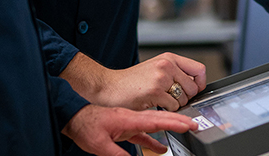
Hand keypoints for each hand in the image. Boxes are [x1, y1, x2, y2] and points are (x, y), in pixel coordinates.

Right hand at [61, 52, 205, 110]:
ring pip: (184, 99)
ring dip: (174, 105)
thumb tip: (196, 86)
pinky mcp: (155, 91)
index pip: (200, 70)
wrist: (108, 87)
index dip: (199, 84)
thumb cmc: (130, 82)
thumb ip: (175, 73)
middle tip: (169, 98)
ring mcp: (161, 77)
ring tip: (159, 100)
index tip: (192, 90)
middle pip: (194, 88)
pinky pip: (173, 107)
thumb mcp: (155, 69)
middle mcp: (167, 65)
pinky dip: (165, 110)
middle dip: (184, 98)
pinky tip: (154, 104)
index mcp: (169, 58)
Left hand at [62, 104, 197, 155]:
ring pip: (154, 125)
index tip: (189, 124)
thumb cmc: (84, 125)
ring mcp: (129, 122)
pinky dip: (153, 141)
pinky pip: (143, 135)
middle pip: (160, 118)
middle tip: (195, 124)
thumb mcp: (100, 145)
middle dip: (179, 121)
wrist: (73, 116)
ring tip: (184, 132)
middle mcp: (132, 118)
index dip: (174, 122)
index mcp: (128, 119)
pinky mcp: (124, 128)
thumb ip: (117, 154)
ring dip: (169, 128)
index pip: (156, 120)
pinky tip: (160, 148)